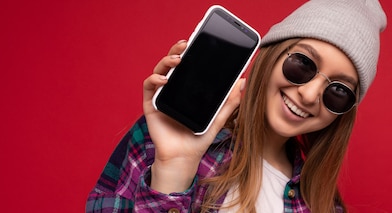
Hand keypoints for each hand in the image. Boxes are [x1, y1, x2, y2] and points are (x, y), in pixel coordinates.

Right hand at [142, 40, 244, 192]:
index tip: (200, 40)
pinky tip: (164, 79)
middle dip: (178, 50)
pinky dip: (154, 79)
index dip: (192, 51)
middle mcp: (173, 88)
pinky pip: (149, 87)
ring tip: (177, 59)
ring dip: (166, 61)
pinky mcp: (151, 105)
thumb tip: (242, 81)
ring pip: (160, 70)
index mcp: (188, 88)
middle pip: (173, 63)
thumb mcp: (219, 118)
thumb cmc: (199, 137)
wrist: (184, 157)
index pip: (189, 64)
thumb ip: (230, 101)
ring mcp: (161, 95)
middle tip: (186, 44)